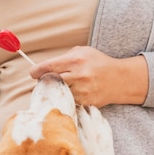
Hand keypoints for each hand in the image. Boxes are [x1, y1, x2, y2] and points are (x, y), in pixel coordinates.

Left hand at [30, 46, 147, 107]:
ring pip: (58, 93)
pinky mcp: (86, 102)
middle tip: (44, 81)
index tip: (33, 73)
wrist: (120, 79)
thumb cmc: (98, 63)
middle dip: (44, 81)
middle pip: (50, 81)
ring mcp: (82, 91)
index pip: (49, 67)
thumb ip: (64, 58)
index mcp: (76, 60)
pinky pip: (68, 101)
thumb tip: (45, 67)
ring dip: (55, 91)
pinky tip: (69, 94)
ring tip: (59, 87)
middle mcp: (79, 75)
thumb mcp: (83, 51)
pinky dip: (66, 98)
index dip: (37, 71)